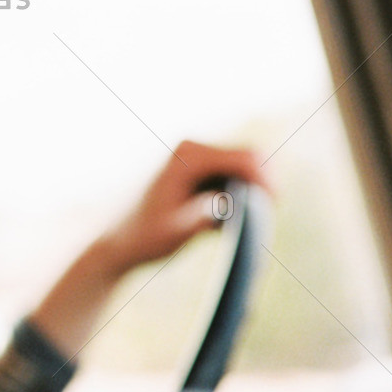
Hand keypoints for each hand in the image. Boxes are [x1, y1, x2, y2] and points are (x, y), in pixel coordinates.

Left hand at [27, 141, 270, 356]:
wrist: (119, 242)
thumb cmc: (145, 237)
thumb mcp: (175, 232)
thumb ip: (201, 218)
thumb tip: (228, 206)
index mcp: (189, 156)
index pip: (246, 158)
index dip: (267, 182)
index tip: (273, 209)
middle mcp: (195, 150)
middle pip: (252, 158)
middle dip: (264, 187)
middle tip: (264, 218)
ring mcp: (199, 160)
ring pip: (248, 169)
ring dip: (254, 194)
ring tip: (244, 223)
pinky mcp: (202, 174)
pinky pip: (237, 179)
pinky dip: (243, 199)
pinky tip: (227, 222)